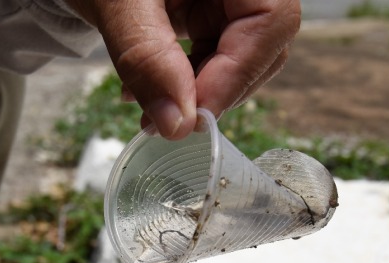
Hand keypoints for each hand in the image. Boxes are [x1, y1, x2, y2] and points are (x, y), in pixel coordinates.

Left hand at [68, 0, 300, 138]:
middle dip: (216, 91)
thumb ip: (147, 56)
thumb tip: (177, 124)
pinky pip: (211, 55)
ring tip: (149, 115)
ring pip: (238, 58)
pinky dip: (180, 82)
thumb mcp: (118, 3)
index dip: (239, 73)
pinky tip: (146, 93)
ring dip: (195, 94)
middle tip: (171, 122)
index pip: (269, 20)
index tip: (197, 115)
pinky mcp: (205, 10)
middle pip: (262, 45)